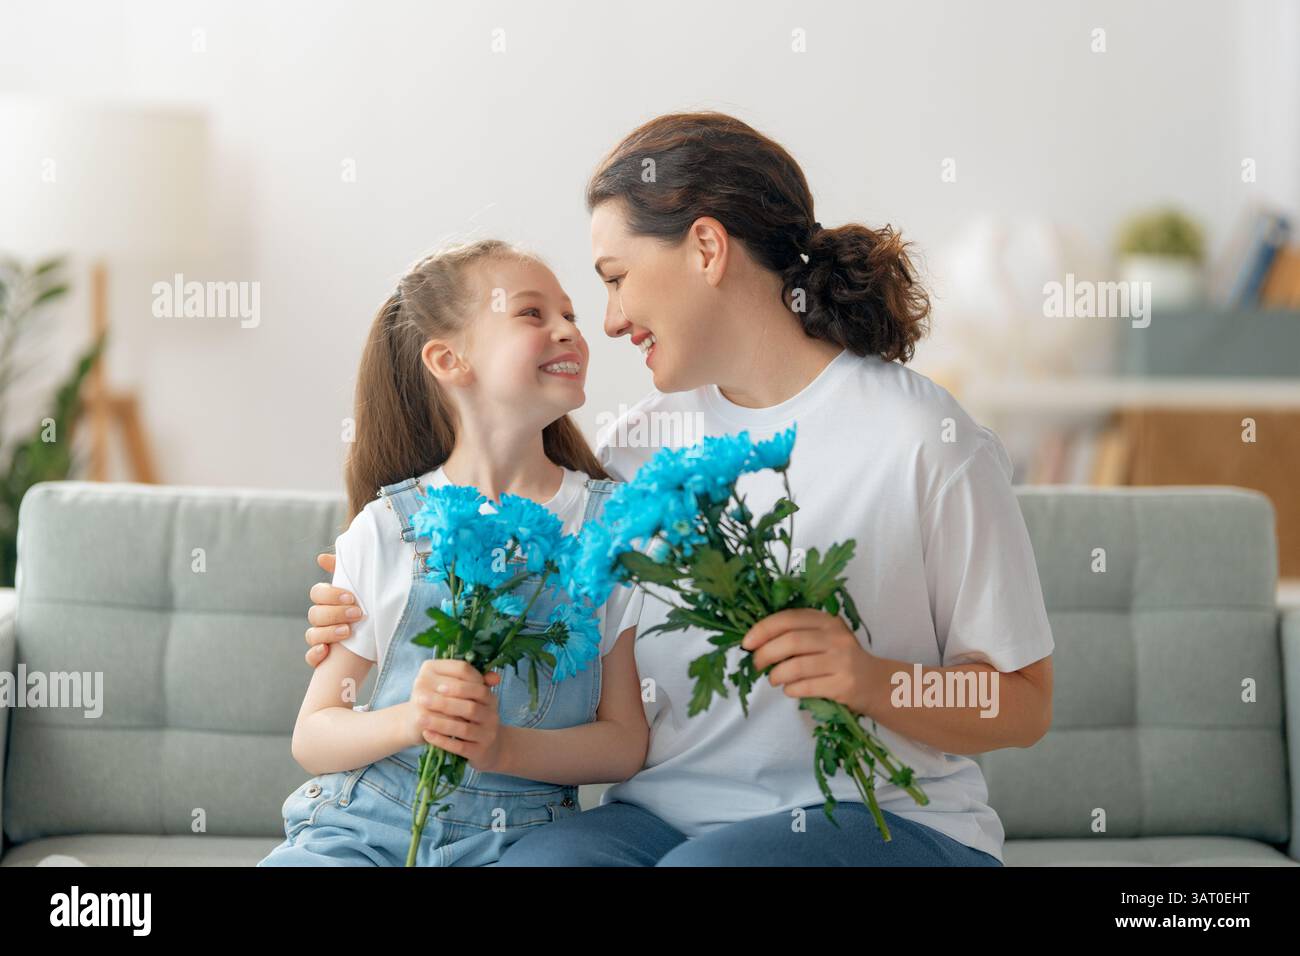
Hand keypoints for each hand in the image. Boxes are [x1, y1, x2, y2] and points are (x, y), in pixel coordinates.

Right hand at [304, 553, 365, 667]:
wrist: (386, 637)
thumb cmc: (373, 608)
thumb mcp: (365, 588)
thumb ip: (347, 570)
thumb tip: (322, 558)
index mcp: (329, 600)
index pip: (317, 593)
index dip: (330, 594)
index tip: (352, 597)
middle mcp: (322, 619)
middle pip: (314, 613)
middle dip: (335, 613)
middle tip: (357, 614)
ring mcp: (322, 638)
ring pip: (311, 634)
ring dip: (328, 632)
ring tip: (347, 632)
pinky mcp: (325, 657)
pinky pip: (310, 657)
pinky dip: (315, 654)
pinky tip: (325, 651)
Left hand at [408, 659, 505, 771]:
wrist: (492, 748)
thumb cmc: (477, 718)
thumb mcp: (478, 700)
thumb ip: (469, 681)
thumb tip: (463, 658)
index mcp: (491, 699)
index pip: (477, 688)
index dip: (458, 686)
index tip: (438, 685)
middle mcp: (492, 716)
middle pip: (469, 707)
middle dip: (444, 703)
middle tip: (420, 698)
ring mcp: (486, 735)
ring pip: (462, 728)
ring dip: (439, 722)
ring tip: (419, 717)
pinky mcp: (478, 753)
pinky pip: (459, 746)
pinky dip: (442, 740)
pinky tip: (427, 734)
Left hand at [740, 608, 880, 716]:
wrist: (875, 683)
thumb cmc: (840, 659)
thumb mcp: (825, 638)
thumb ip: (798, 634)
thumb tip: (756, 643)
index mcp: (827, 620)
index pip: (789, 618)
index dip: (763, 629)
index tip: (747, 643)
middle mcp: (836, 636)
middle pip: (791, 641)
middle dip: (766, 653)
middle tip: (756, 664)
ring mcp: (842, 660)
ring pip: (797, 666)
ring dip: (777, 675)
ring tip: (773, 680)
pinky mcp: (844, 684)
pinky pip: (807, 686)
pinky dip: (791, 689)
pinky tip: (789, 690)